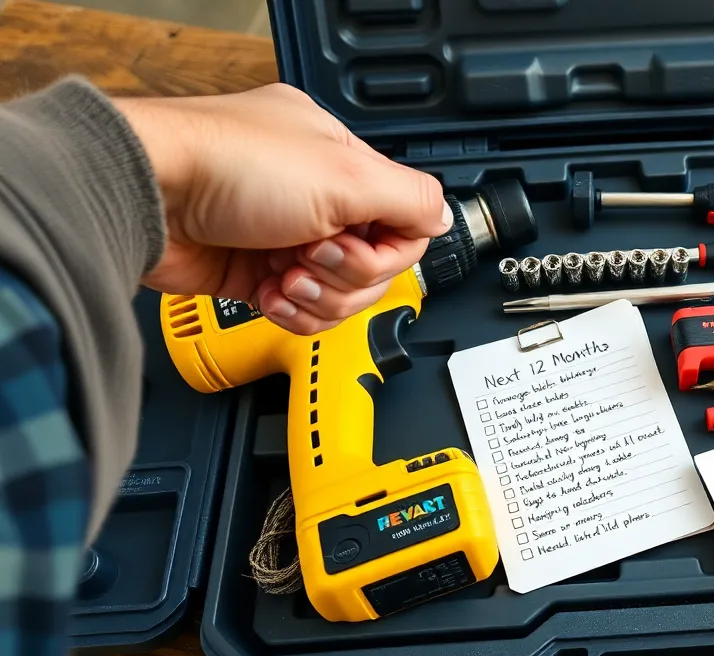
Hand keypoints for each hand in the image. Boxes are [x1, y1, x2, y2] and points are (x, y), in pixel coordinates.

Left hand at [113, 84, 449, 334]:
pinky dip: (290, 312)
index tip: (358, 245)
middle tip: (314, 254)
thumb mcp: (343, 174)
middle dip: (347, 274)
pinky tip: (270, 294)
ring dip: (318, 297)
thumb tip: (444, 217)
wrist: (144, 197)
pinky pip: (300, 313)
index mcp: (341, 161)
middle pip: (375, 267)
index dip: (389, 249)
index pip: (404, 221)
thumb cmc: (224, 166)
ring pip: (339, 296)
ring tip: (287, 278)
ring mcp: (284, 238)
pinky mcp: (254, 275)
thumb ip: (409, 198)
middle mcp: (316, 197)